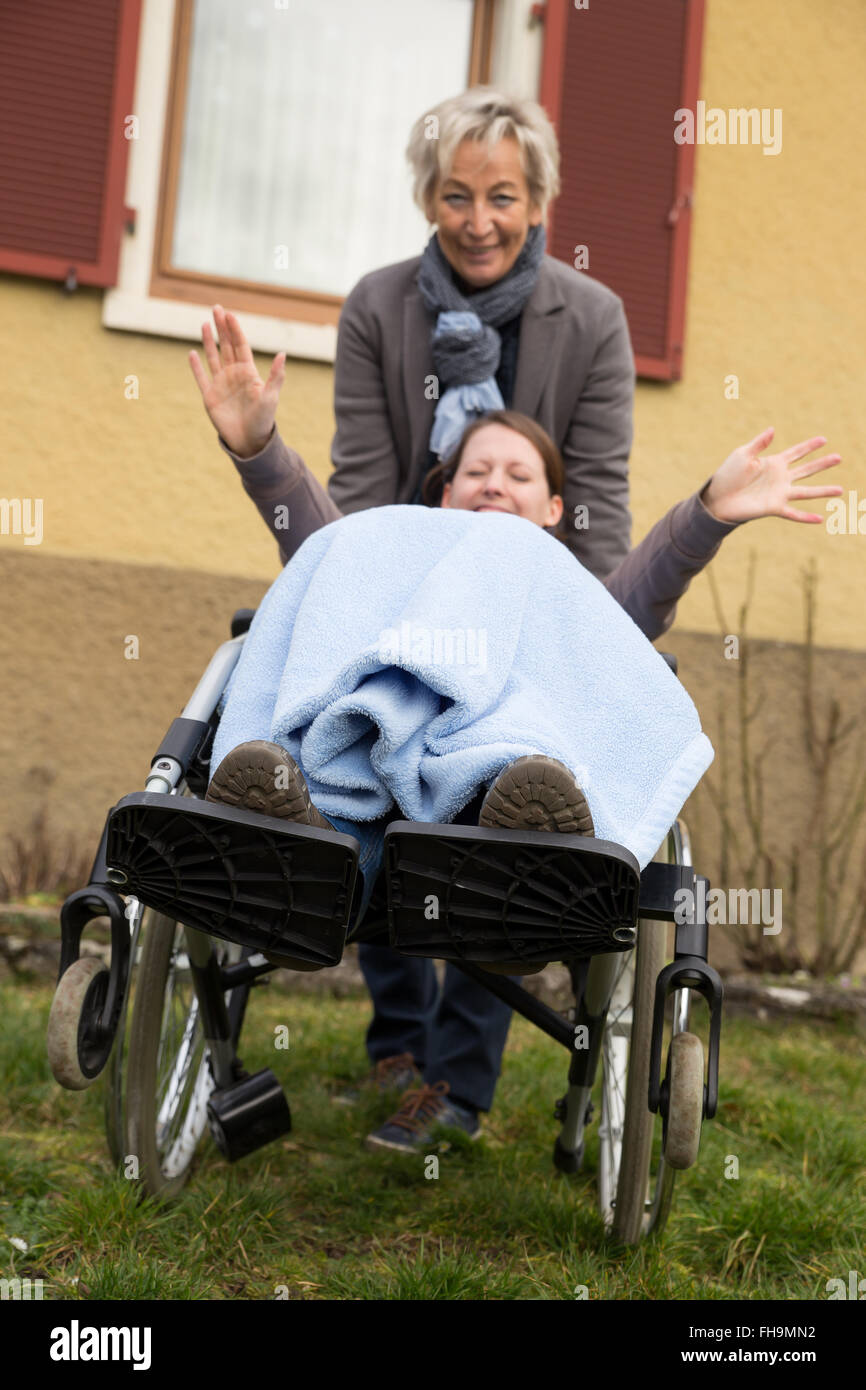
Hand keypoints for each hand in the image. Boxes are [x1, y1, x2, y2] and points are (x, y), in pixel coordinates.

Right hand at [189, 305, 285, 457]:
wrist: (249, 441)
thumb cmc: (263, 419)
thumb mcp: (271, 396)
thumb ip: (276, 375)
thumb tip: (283, 353)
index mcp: (248, 373)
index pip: (240, 345)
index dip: (235, 330)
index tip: (230, 314)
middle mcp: (234, 375)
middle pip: (226, 346)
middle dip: (222, 327)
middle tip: (216, 308)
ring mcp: (221, 384)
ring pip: (213, 357)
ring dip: (209, 341)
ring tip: (205, 323)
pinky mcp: (209, 396)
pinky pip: (201, 377)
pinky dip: (195, 366)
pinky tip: (191, 353)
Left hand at [702, 427, 842, 523]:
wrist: (717, 498)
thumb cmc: (728, 475)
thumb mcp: (742, 455)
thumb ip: (759, 444)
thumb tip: (773, 429)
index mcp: (773, 463)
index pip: (796, 453)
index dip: (809, 446)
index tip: (824, 439)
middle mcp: (780, 478)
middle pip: (806, 470)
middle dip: (822, 464)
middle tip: (839, 457)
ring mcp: (779, 493)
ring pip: (806, 492)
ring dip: (823, 491)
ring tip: (840, 490)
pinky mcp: (773, 507)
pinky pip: (793, 513)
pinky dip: (806, 517)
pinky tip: (820, 519)